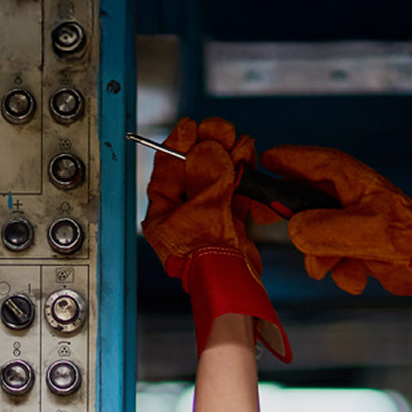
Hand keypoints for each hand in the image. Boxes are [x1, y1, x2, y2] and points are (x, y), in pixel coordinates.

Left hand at [142, 117, 289, 359]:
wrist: (233, 286)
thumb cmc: (208, 258)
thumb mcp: (204, 210)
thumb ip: (207, 175)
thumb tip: (207, 148)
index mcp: (163, 215)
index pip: (166, 171)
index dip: (179, 145)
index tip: (190, 126)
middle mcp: (182, 216)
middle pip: (193, 170)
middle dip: (208, 146)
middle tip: (220, 129)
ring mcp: (206, 219)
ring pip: (216, 177)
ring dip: (229, 157)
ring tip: (239, 141)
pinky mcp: (228, 223)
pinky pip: (234, 191)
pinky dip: (243, 175)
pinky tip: (248, 158)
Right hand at [259, 145, 411, 328]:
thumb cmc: (407, 240)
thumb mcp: (360, 232)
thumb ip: (320, 230)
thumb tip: (295, 232)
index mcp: (354, 181)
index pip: (315, 162)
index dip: (288, 159)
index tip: (265, 160)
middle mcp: (350, 197)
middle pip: (306, 198)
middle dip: (291, 216)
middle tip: (261, 216)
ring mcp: (352, 222)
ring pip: (315, 234)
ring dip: (322, 256)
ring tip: (337, 266)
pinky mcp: (356, 245)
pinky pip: (330, 255)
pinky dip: (340, 269)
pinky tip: (357, 275)